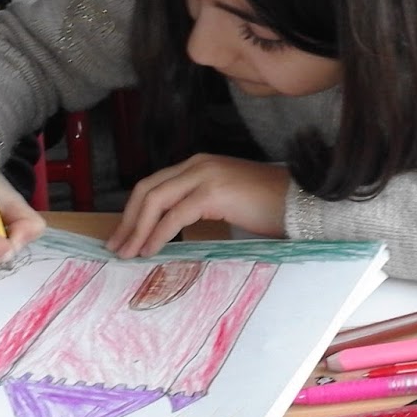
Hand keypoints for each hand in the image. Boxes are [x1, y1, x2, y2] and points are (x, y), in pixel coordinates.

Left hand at [104, 155, 289, 258]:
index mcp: (199, 164)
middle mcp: (198, 164)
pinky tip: (152, 250)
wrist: (300, 203)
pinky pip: (174, 215)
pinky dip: (158, 234)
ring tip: (128, 252)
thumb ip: (198, 206)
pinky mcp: (212, 193)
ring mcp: (205, 175)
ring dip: (137, 229)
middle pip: (147, 189)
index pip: (154, 184)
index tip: (123, 235)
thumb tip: (168, 231)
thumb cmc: (269, 207)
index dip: (133, 210)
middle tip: (116, 246)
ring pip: (155, 200)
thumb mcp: (226, 202)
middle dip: (128, 220)